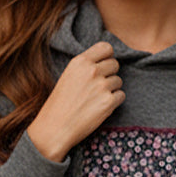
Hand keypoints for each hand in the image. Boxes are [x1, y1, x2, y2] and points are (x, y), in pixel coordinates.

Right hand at [27, 42, 123, 160]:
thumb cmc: (59, 104)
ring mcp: (102, 86)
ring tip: (96, 99)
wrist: (54, 128)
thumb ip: (86, 67)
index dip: (107, 57)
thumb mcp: (68, 76)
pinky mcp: (108, 102)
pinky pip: (121, 96)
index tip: (103, 66)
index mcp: (80, 61)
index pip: (106, 47)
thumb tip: (106, 62)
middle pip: (115, 64)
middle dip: (110, 74)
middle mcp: (92, 71)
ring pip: (119, 81)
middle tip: (98, 87)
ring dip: (112, 90)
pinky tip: (100, 107)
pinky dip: (114, 102)